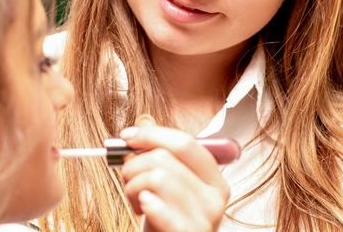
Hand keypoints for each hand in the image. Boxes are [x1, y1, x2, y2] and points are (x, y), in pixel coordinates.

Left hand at [120, 115, 228, 231]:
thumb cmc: (167, 223)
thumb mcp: (166, 186)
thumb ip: (161, 154)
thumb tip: (144, 121)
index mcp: (215, 179)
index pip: (185, 142)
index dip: (152, 135)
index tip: (126, 136)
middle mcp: (216, 197)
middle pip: (166, 158)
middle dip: (134, 165)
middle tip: (128, 181)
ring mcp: (205, 218)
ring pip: (156, 177)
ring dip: (133, 187)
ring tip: (137, 201)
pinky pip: (157, 205)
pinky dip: (143, 202)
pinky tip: (143, 208)